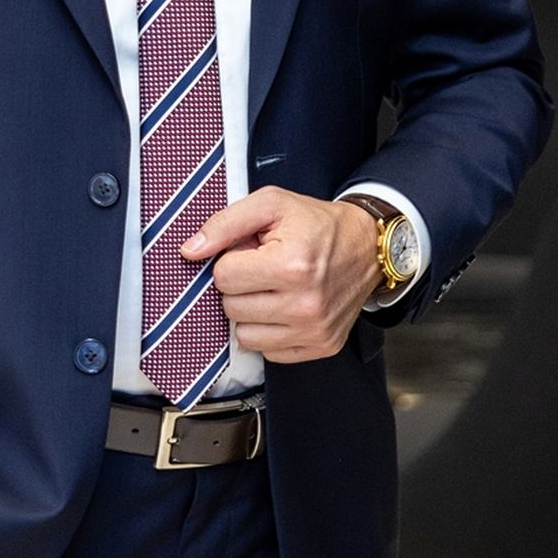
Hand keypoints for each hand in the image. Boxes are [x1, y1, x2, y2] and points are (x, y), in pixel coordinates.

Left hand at [181, 187, 382, 362]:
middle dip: (240, 286)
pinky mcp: (321, 347)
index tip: (251, 251)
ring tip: (273, 288)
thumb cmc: (316, 223)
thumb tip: (190, 251)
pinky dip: (270, 332)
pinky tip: (285, 307)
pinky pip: (269, 353)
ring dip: (251, 312)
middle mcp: (305, 304)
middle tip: (263, 268)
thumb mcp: (271, 204)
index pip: (223, 276)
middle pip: (231, 308)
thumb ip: (224, 223)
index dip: (231, 259)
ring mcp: (314, 330)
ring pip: (245, 336)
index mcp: (291, 265)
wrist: (368, 247)